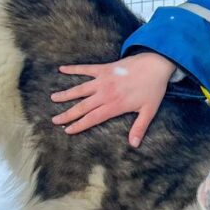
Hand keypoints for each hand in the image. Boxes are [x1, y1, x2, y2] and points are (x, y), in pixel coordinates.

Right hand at [51, 51, 176, 143]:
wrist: (156, 64)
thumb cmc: (153, 88)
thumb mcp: (149, 110)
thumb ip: (139, 128)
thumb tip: (134, 145)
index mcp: (115, 105)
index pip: (92, 118)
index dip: (79, 125)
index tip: (67, 130)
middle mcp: (105, 93)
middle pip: (82, 106)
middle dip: (67, 114)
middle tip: (54, 120)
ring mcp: (103, 80)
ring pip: (80, 89)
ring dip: (66, 94)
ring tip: (53, 98)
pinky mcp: (104, 68)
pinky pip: (85, 69)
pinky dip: (73, 69)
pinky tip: (62, 69)